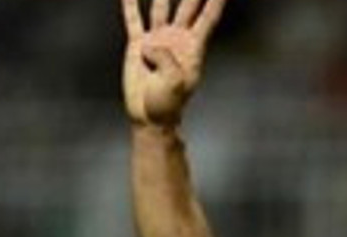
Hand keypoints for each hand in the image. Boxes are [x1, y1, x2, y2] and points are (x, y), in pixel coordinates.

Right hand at [120, 0, 226, 125]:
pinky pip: (134, 19)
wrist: (150, 115)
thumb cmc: (168, 103)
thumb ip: (166, 59)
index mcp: (193, 47)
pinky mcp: (139, 44)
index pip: (208, 17)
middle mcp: (177, 38)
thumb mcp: (174, 82)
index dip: (215, 1)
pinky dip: (131, 4)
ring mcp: (158, 38)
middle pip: (188, 5)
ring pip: (161, 6)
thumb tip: (149, 46)